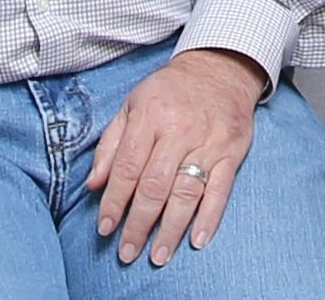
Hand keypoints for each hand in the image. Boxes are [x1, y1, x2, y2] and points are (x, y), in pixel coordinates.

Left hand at [85, 47, 260, 266]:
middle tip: (127, 252)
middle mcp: (179, 130)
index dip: (114, 201)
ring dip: (171, 228)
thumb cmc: (169, 91)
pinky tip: (197, 240)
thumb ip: (110, 145)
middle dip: (139, 223)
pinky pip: (220, 190)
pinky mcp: (231, 152)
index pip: (127, 167)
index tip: (105, 228)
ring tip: (158, 255)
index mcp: (150, 116)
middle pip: (155, 185)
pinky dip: (210, 217)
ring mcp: (208, 142)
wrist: (219, 69)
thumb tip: (93, 185)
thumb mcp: (131, 105)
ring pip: (186, 192)